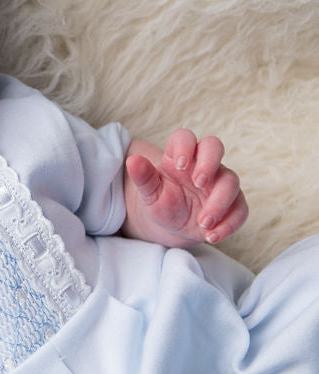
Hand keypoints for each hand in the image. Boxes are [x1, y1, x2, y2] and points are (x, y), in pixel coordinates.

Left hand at [124, 129, 247, 247]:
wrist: (172, 227)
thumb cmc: (161, 202)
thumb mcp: (149, 193)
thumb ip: (143, 177)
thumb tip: (132, 160)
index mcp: (179, 157)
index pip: (185, 137)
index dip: (185, 146)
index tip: (179, 166)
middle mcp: (203, 165)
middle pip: (214, 146)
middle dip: (209, 163)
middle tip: (199, 184)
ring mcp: (221, 183)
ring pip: (230, 181)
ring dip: (218, 203)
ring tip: (202, 223)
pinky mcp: (233, 204)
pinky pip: (240, 209)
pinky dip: (229, 224)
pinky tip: (212, 235)